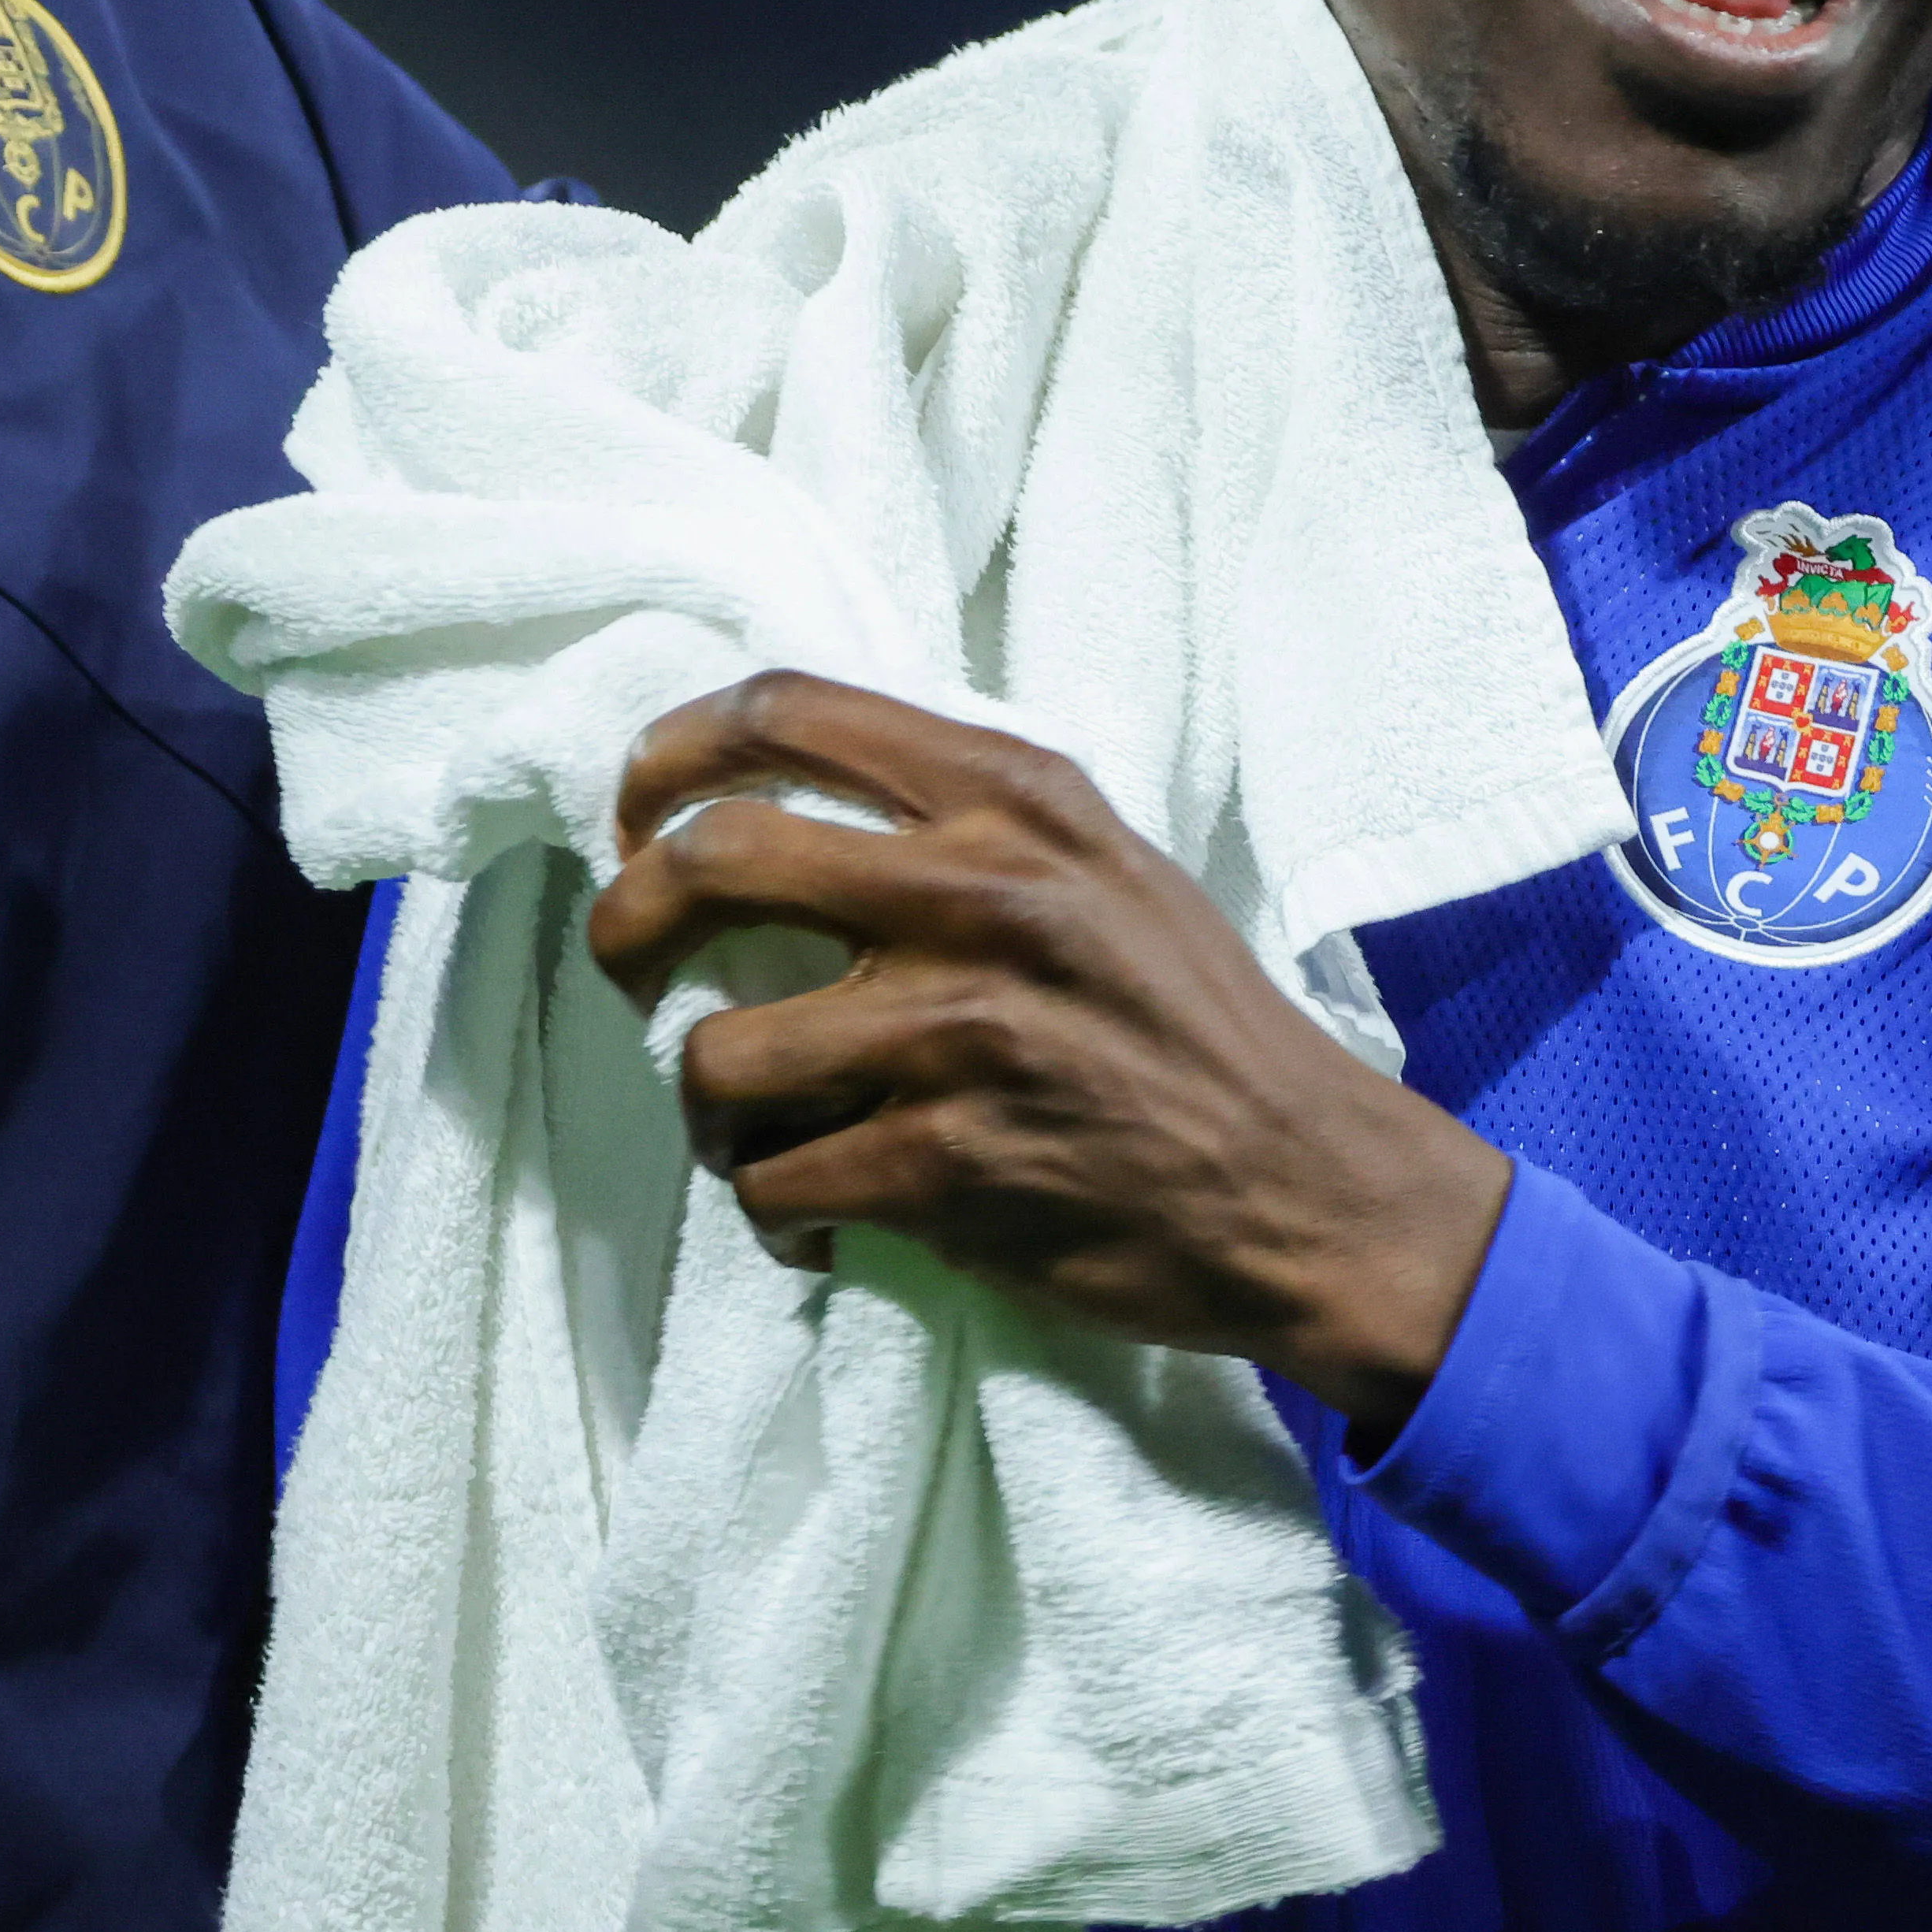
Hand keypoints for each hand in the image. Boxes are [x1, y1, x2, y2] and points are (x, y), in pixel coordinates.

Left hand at [585, 671, 1512, 1437]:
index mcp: (1015, 798)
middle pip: (708, 860)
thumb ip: (965, 818)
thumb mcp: (1102, 865)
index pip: (783, 711)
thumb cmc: (1192, 1023)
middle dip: (624, 921)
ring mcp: (961, 1032)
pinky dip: (774, 1212)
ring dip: (704, 1111)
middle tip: (625, 968)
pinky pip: (777, 1184)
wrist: (1307, 1187)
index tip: (636, 813)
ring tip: (745, 1134)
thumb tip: (778, 801)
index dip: (667, 755)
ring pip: (716, 1056)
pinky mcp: (949, 1165)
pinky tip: (816, 1220)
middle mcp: (982, 893)